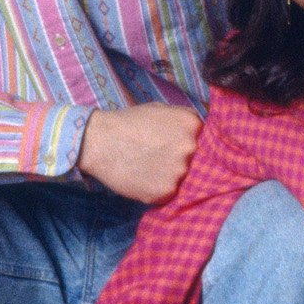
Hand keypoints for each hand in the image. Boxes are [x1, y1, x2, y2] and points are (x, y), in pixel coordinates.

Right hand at [78, 104, 200, 204]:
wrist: (99, 141)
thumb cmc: (128, 122)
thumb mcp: (161, 109)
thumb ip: (184, 120)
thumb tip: (200, 132)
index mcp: (192, 125)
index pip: (205, 141)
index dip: (188, 145)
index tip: (173, 145)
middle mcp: (190, 149)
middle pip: (195, 162)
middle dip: (179, 161)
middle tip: (158, 158)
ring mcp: (178, 172)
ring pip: (181, 180)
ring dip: (168, 177)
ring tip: (147, 168)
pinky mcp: (164, 192)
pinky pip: (167, 194)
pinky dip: (156, 189)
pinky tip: (142, 178)